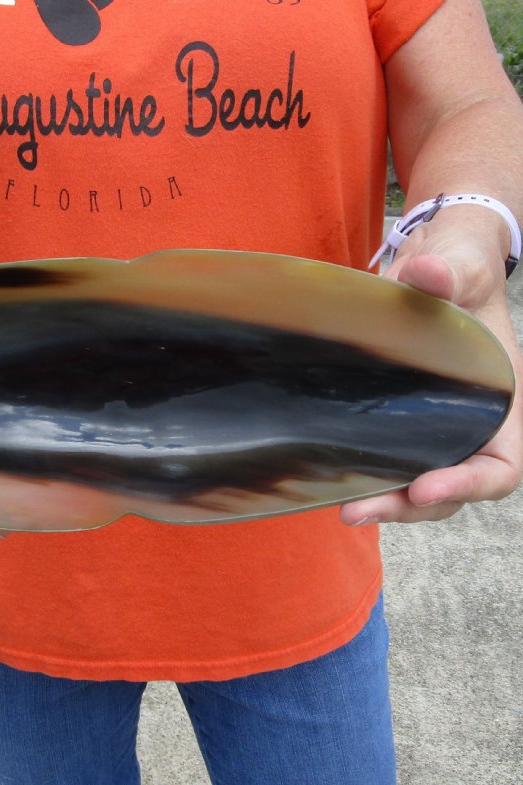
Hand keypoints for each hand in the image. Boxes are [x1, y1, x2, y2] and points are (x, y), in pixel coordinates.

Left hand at [340, 210, 522, 524]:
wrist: (437, 267)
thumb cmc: (462, 271)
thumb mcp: (461, 267)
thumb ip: (449, 273)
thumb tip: (427, 271)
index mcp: (502, 400)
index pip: (500, 466)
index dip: (467, 485)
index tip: (424, 488)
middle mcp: (472, 424)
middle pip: (452, 489)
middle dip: (408, 507)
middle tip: (357, 511)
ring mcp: (436, 425)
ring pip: (419, 485)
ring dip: (386, 503)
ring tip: (346, 510)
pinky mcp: (400, 418)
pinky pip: (393, 460)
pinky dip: (370, 477)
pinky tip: (334, 481)